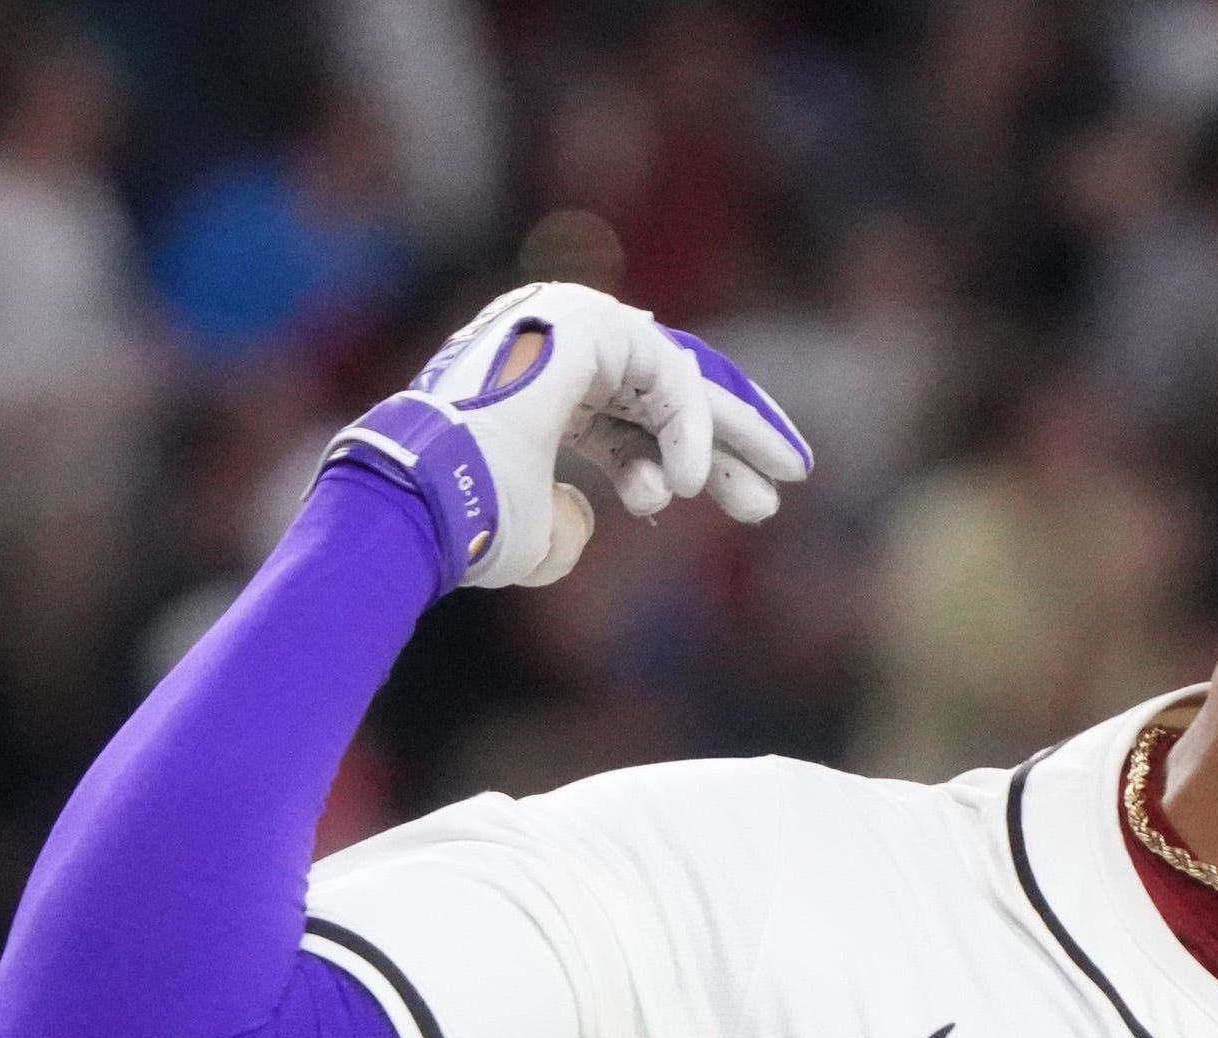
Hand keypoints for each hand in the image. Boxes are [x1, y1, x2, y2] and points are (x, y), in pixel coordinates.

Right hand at [326, 280, 811, 591]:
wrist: (426, 500)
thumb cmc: (467, 525)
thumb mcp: (532, 536)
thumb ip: (568, 526)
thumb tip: (595, 517)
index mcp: (541, 390)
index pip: (637, 416)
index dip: (694, 458)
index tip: (751, 501)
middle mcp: (556, 347)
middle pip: (669, 392)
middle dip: (732, 442)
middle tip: (790, 480)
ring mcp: (571, 325)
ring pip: (678, 381)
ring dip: (727, 439)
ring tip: (767, 495)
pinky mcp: (586, 323)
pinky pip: (664, 376)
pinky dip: (685, 428)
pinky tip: (686, 483)